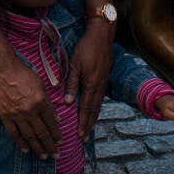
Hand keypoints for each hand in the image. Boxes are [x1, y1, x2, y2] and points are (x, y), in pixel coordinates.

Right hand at [0, 53, 60, 157]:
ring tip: (43, 156)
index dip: (56, 134)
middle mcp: (29, 110)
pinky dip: (20, 142)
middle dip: (50, 145)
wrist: (1, 69)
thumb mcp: (40, 85)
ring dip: (37, 147)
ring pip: (29, 136)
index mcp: (40, 101)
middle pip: (41, 132)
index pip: (51, 122)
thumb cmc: (22, 73)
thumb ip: (49, 103)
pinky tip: (25, 149)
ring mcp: (16, 114)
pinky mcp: (5, 115)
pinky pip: (13, 133)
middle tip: (56, 155)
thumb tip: (57, 119)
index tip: (60, 141)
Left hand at [64, 24, 112, 139]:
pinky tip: (93, 111)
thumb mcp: (75, 64)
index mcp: (91, 85)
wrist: (102, 35)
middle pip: (93, 110)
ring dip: (93, 118)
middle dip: (88, 125)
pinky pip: (100, 98)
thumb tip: (69, 102)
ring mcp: (103, 82)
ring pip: (98, 105)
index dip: (83, 122)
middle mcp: (99, 86)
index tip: (80, 135)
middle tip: (85, 139)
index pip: (86, 108)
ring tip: (89, 129)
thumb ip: (72, 84)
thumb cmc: (86, 47)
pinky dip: (96, 108)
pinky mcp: (104, 78)